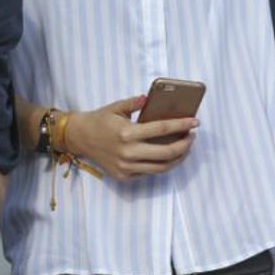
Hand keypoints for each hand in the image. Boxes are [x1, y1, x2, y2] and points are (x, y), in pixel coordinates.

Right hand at [64, 95, 197, 180]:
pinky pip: (150, 172)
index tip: (196, 122)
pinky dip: (162, 164)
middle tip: (192, 136)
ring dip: (178, 158)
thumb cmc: (100, 119)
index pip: (162, 129)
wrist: (79, 138)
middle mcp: (128, 152)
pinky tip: (168, 155)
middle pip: (167, 152)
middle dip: (185, 145)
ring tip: (185, 147)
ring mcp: (126, 167)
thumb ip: (135, 102)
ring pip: (161, 167)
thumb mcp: (116, 106)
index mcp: (127, 133)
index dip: (182, 125)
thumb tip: (151, 98)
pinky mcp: (124, 176)